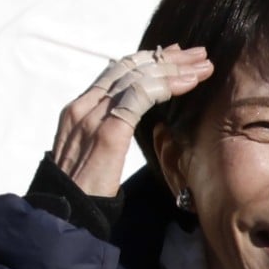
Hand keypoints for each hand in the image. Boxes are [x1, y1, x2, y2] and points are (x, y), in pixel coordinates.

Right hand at [52, 44, 212, 195]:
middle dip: (168, 58)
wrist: (65, 214)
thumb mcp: (90, 154)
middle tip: (198, 54)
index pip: (117, 71)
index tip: (175, 56)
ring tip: (202, 67)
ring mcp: (94, 116)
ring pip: (139, 76)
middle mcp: (84, 106)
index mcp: (78, 110)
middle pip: (130, 67)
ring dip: (175, 69)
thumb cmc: (81, 193)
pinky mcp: (109, 131)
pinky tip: (189, 84)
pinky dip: (168, 85)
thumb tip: (127, 123)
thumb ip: (106, 132)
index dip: (148, 60)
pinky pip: (141, 96)